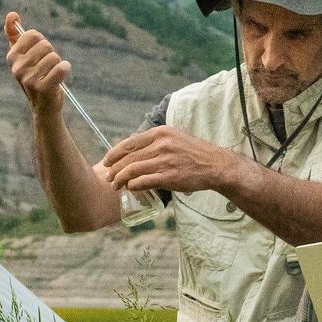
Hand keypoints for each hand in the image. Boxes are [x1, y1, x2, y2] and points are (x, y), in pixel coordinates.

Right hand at [3, 12, 69, 114]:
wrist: (44, 106)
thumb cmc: (36, 77)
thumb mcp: (23, 56)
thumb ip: (15, 35)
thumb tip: (11, 14)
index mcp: (12, 57)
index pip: (33, 35)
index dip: (41, 43)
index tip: (39, 56)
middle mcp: (17, 68)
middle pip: (45, 45)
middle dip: (51, 54)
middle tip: (47, 68)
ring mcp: (29, 79)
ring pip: (54, 56)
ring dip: (58, 64)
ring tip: (52, 75)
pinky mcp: (43, 88)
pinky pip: (61, 68)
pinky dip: (65, 69)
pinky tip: (61, 76)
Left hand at [102, 125, 243, 197]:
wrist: (215, 165)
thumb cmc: (192, 153)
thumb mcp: (174, 138)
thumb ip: (154, 141)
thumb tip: (132, 148)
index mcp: (160, 133)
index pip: (129, 143)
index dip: (114, 153)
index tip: (106, 161)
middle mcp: (162, 145)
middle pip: (129, 158)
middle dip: (114, 169)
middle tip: (108, 177)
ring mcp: (166, 161)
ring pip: (133, 170)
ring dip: (120, 179)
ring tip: (115, 185)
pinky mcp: (170, 177)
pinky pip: (144, 181)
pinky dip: (133, 185)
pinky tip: (130, 188)